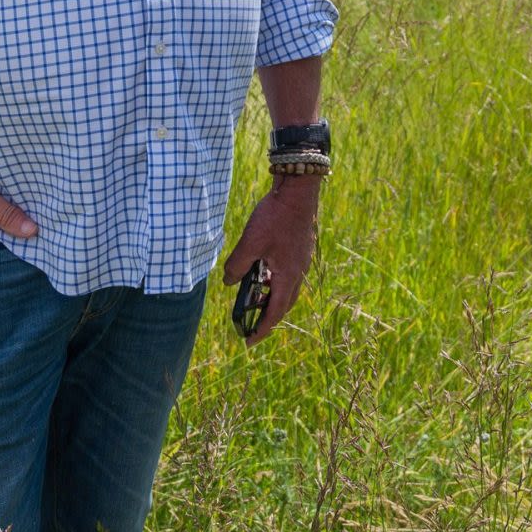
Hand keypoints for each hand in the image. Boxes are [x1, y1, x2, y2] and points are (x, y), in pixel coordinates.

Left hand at [220, 176, 318, 343]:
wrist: (298, 191)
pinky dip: (276, 280)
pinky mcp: (300, 249)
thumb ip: (237, 265)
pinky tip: (264, 269)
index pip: (275, 312)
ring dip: (272, 296)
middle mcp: (299, 272)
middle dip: (268, 316)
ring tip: (254, 296)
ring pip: (287, 288)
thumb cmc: (275, 217)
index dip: (262, 329)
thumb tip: (229, 283)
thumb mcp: (250, 243)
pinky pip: (289, 274)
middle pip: (284, 303)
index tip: (249, 341)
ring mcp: (302, 260)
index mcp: (288, 276)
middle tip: (251, 323)